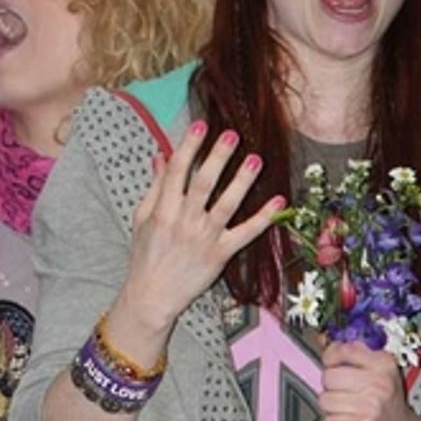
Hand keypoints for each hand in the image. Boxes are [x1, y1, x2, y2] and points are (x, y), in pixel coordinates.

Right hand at [119, 121, 282, 334]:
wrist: (152, 295)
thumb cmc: (146, 254)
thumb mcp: (142, 217)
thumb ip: (155, 186)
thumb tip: (161, 155)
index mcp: (163, 210)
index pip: (176, 171)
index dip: (188, 146)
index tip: (200, 126)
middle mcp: (185, 221)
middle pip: (203, 183)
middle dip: (217, 157)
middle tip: (232, 135)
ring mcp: (205, 238)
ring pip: (227, 204)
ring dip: (242, 181)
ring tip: (255, 159)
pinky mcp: (220, 254)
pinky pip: (245, 234)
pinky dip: (263, 219)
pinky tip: (278, 201)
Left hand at [319, 341, 420, 420]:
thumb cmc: (385, 400)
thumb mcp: (377, 371)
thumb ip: (351, 353)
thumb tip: (322, 339)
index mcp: (383, 363)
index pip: (343, 350)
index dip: (331, 357)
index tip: (333, 364)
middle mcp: (379, 383)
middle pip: (329, 376)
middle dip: (330, 385)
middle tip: (343, 392)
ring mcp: (372, 406)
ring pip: (325, 399)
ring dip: (330, 407)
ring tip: (345, 408)